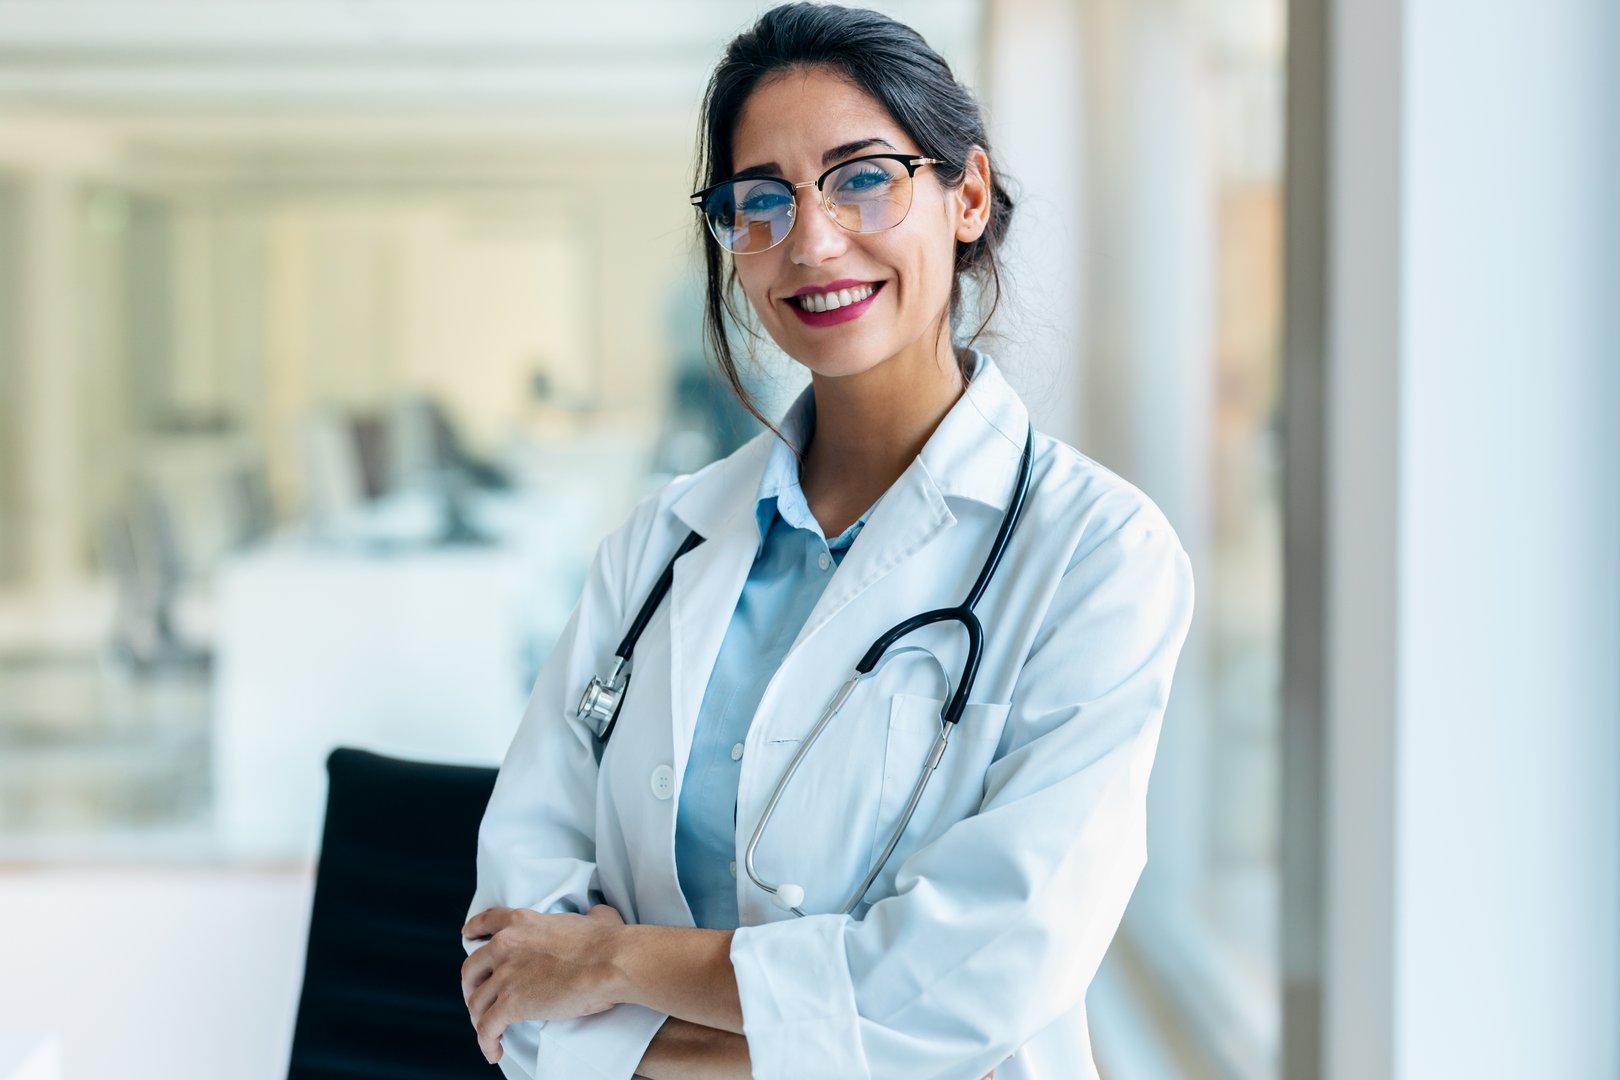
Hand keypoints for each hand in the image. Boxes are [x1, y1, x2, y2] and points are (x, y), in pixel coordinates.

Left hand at [460, 903, 626, 1062]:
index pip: (487, 922)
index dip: (473, 930)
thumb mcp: (595, 918)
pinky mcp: (510, 1003)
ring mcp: (506, 974)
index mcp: (523, 922)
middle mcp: (507, 944)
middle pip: (471, 968)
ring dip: (479, 1019)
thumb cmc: (609, 942)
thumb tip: (599, 915)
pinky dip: (486, 1042)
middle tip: (479, 998)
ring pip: (475, 1002)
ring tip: (489, 1032)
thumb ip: (589, 915)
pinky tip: (494, 1051)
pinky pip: (486, 1028)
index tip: (467, 937)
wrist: (611, 963)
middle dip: (471, 986)